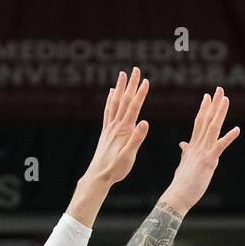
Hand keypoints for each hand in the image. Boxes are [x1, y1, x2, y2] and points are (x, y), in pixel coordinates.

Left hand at [82, 68, 150, 185]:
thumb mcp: (129, 155)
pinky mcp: (106, 132)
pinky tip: (111, 93)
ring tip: (122, 75)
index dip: (140, 94)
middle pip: (124, 101)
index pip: (133, 108)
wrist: (99, 176)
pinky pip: (108, 111)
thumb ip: (137, 139)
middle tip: (135, 69)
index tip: (146, 81)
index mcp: (124, 130)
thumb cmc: (115, 168)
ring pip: (114, 103)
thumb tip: (144, 122)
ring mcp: (109, 128)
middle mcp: (115, 126)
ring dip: (119, 88)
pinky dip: (110, 100)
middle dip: (130, 85)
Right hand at [163, 86, 240, 213]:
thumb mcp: (184, 165)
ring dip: (219, 113)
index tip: (208, 97)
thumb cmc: (181, 184)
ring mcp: (202, 153)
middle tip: (219, 89)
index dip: (204, 109)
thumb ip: (185, 153)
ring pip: (212, 128)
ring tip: (225, 99)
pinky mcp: (208, 162)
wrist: (177, 196)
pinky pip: (220, 146)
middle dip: (213, 104)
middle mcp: (197, 146)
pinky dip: (229, 137)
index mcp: (192, 146)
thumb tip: (183, 145)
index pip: (199, 123)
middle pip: (206, 120)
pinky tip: (237, 129)